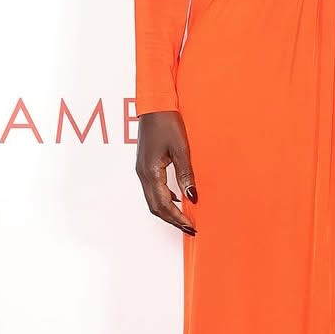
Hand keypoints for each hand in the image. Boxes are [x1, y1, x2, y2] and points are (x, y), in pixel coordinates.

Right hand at [135, 110, 197, 234]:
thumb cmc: (167, 122)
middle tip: (189, 227)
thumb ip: (186, 174)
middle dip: (172, 220)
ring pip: (152, 200)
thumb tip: (192, 197)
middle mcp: (143, 174)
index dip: (177, 218)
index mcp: (150, 172)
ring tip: (185, 217)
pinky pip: (153, 190)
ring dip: (168, 211)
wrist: (154, 106)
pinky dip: (165, 199)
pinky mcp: (145, 166)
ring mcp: (142, 170)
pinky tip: (178, 197)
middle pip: (155, 207)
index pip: (163, 204)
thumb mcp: (181, 149)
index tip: (191, 226)